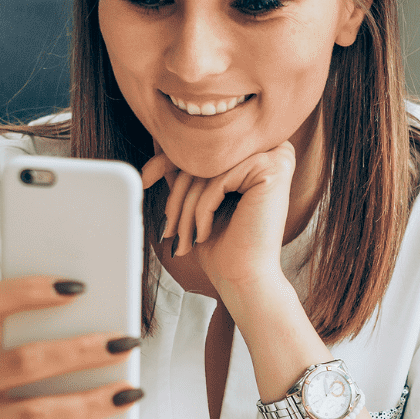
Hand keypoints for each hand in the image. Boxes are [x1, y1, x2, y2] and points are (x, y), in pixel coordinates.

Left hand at [141, 140, 295, 296]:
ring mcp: (276, 155)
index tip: (144, 178)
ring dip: (185, 206)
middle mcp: (272, 148)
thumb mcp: (199, 199)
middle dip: (176, 194)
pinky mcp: (272, 168)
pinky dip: (202, 210)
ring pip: (209, 168)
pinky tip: (203, 235)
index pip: (204, 147)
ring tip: (182, 238)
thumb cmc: (223, 245)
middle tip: (167, 228)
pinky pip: (218, 179)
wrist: (244, 279)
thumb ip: (188, 170)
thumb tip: (159, 140)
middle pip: (204, 156)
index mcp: (258, 153)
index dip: (168, 161)